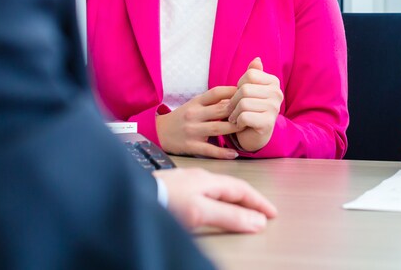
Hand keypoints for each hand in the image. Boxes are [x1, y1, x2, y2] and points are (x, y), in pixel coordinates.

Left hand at [153, 167, 277, 233]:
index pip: (242, 190)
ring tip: (241, 210)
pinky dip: (217, 202)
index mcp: (208, 180)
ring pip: (217, 191)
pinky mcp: (174, 191)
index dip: (259, 202)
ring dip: (233, 200)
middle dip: (249, 200)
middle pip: (231, 188)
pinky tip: (211, 207)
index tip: (271, 213)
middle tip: (262, 213)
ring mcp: (186, 183)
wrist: (129, 197)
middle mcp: (198, 178)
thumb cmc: (163, 200)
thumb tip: (257, 221)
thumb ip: (229, 216)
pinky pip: (204, 194)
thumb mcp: (200, 212)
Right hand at [155, 86, 239, 158]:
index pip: (216, 92)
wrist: (159, 132)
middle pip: (220, 110)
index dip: (232, 91)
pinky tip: (235, 153)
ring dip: (234, 129)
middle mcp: (194, 115)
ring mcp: (192, 130)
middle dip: (238, 111)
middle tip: (253, 112)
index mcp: (196, 102)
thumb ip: (212, 101)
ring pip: (218, 128)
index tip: (246, 92)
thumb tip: (237, 93)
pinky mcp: (191, 146)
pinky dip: (223, 152)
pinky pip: (210, 150)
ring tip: (247, 128)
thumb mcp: (194, 104)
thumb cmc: (183, 117)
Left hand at [226, 57, 282, 152]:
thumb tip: (257, 59)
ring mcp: (274, 109)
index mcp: (274, 82)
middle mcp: (277, 94)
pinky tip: (240, 124)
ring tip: (235, 117)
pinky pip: (244, 117)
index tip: (239, 95)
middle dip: (233, 101)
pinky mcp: (268, 123)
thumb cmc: (250, 109)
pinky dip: (237, 122)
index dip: (239, 85)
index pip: (250, 75)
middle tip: (232, 109)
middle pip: (245, 89)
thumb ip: (254, 74)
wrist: (254, 134)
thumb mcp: (250, 89)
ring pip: (243, 103)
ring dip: (234, 113)